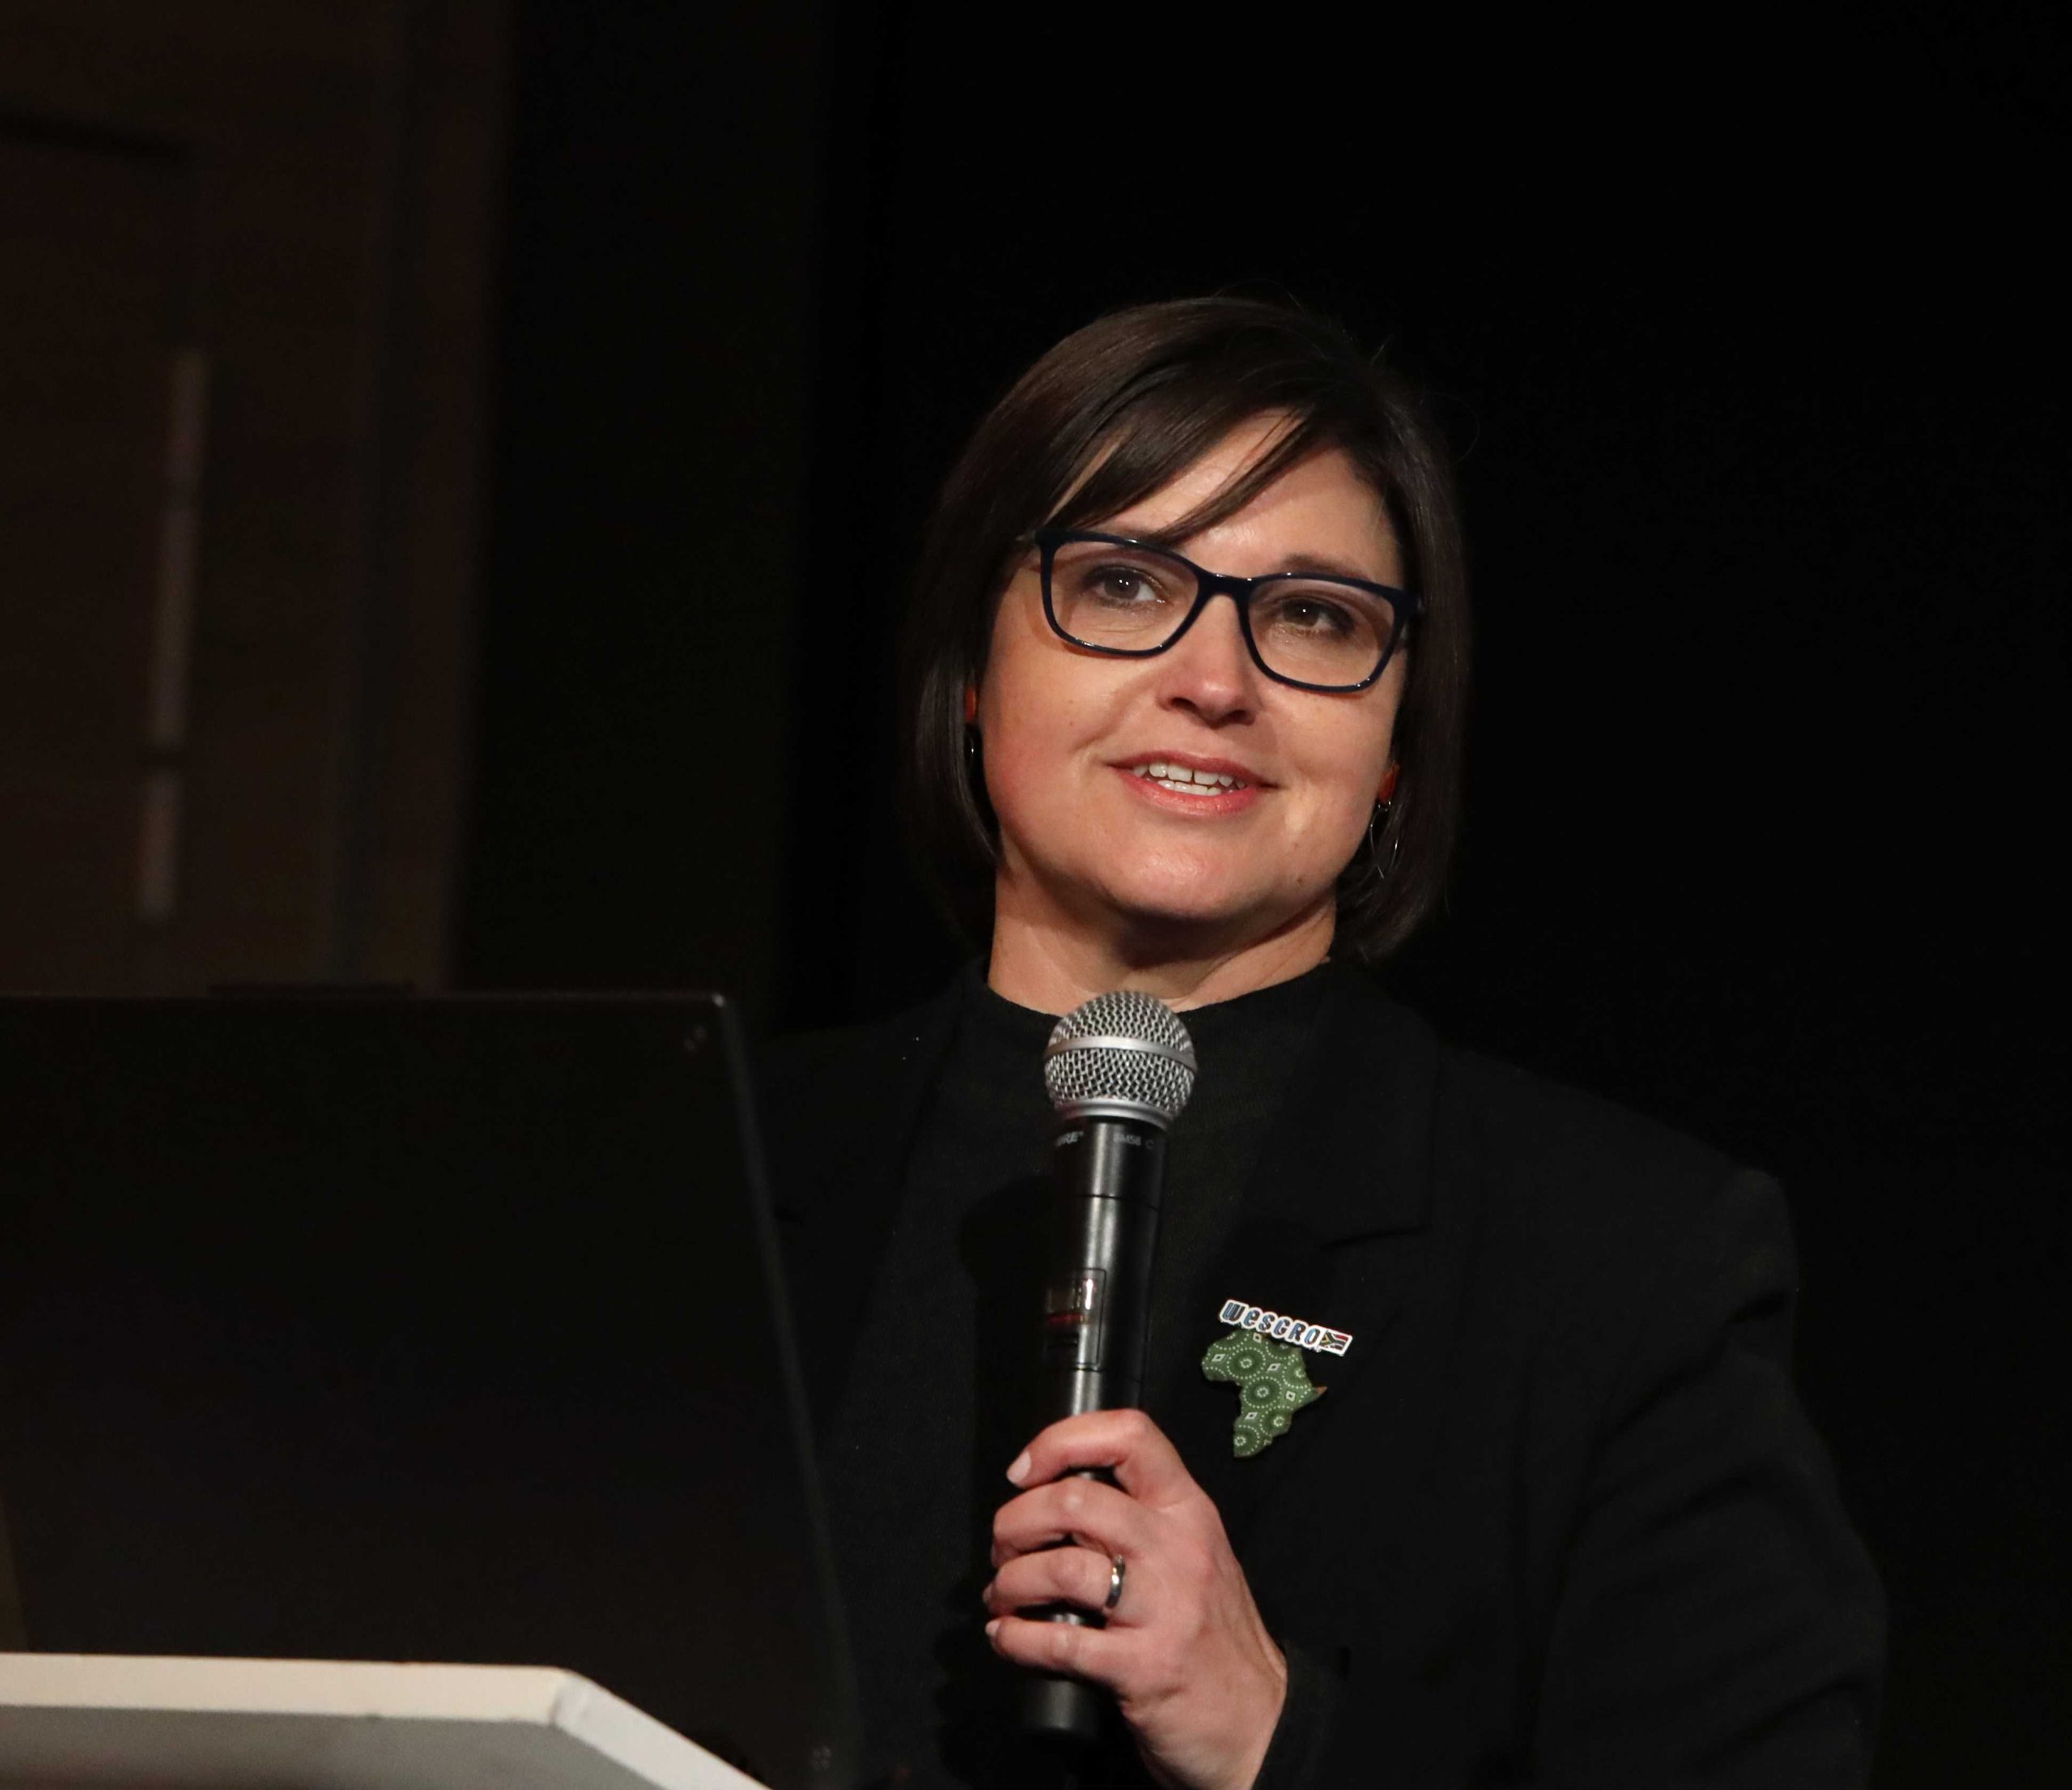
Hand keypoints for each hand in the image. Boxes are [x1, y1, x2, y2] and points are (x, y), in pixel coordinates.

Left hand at [984, 1408, 1286, 1789]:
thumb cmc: (1215, 1636)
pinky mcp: (1145, 1668)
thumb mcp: (1194, 1555)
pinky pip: (1060, 1643)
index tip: (1024, 1471)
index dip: (1061, 1440)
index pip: (1130, 1435)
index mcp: (1189, 1511)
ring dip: (1011, 1582)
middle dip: (1015, 1522)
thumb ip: (1139, 1521)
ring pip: (1061, 1567)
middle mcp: (1178, 1549)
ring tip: (1003, 1597)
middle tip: (1004, 1548)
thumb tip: (1052, 1502)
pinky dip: (1016, 1639)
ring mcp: (1164, 1609)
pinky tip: (1007, 1639)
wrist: (1261, 1721)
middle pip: (1075, 1500)